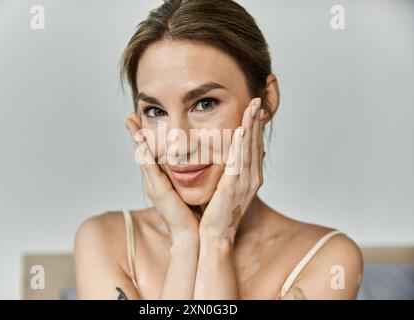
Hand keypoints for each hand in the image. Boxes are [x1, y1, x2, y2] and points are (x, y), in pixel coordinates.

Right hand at [124, 112, 199, 243]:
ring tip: (130, 120)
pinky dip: (143, 152)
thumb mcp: (188, 189)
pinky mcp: (158, 190)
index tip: (140, 119)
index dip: (144, 138)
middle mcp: (154, 181)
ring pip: (142, 156)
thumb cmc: (192, 213)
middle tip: (129, 115)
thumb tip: (197, 160)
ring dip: (135, 137)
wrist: (192, 234)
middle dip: (134, 133)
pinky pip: (149, 167)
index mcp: (161, 180)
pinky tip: (140, 139)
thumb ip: (189, 176)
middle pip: (141, 152)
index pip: (150, 154)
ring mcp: (153, 185)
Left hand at [199, 97, 265, 245]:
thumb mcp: (228, 188)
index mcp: (250, 177)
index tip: (255, 108)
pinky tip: (241, 130)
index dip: (255, 127)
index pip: (254, 147)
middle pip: (255, 144)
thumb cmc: (218, 212)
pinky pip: (238, 163)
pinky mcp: (234, 188)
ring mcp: (245, 183)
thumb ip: (233, 172)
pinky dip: (241, 146)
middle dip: (256, 121)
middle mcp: (252, 178)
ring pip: (249, 150)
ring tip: (252, 108)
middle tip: (257, 100)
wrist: (215, 235)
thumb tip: (235, 157)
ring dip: (251, 127)